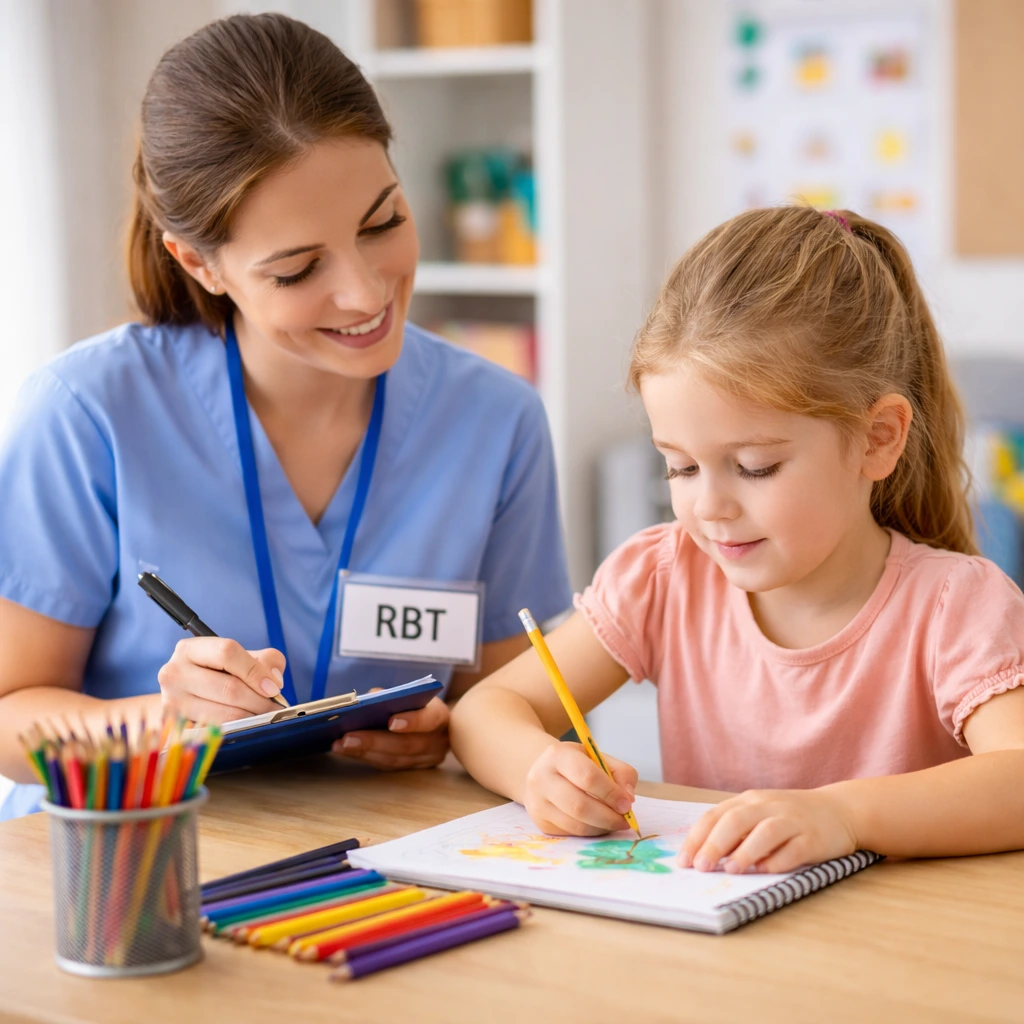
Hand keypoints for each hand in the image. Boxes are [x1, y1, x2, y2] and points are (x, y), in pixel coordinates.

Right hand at [157, 638, 286, 722]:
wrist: (184, 695)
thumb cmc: (217, 673)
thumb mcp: (241, 658)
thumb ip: (265, 660)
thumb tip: (274, 680)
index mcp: (190, 649)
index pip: (227, 653)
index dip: (255, 671)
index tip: (274, 687)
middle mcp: (174, 673)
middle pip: (228, 687)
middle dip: (259, 700)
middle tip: (275, 708)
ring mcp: (172, 702)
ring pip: (224, 714)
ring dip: (251, 717)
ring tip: (264, 716)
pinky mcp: (177, 727)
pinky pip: (216, 731)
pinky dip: (237, 728)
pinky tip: (246, 724)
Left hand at [332, 696, 449, 770]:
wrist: (434, 726)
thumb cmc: (417, 704)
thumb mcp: (411, 695)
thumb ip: (394, 696)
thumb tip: (371, 699)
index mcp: (441, 717)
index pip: (430, 720)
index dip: (412, 721)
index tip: (391, 721)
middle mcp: (438, 742)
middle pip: (406, 746)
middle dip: (374, 741)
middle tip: (347, 738)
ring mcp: (426, 761)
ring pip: (394, 760)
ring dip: (364, 753)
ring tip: (339, 745)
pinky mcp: (412, 771)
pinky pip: (387, 767)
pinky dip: (365, 757)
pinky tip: (346, 750)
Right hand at [523, 742, 637, 835]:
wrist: (545, 772)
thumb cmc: (577, 764)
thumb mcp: (598, 757)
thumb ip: (621, 772)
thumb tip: (628, 798)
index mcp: (558, 755)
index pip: (587, 776)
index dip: (611, 793)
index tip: (627, 803)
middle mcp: (541, 778)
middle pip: (579, 805)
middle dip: (608, 816)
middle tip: (625, 819)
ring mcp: (538, 803)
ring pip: (576, 825)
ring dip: (602, 827)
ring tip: (615, 822)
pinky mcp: (541, 822)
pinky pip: (572, 833)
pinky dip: (592, 832)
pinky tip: (599, 824)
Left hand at [678, 788, 857, 873]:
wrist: (839, 810)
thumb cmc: (790, 817)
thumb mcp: (759, 815)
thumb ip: (736, 830)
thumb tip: (703, 855)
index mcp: (749, 800)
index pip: (716, 815)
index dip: (698, 837)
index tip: (684, 860)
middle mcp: (768, 806)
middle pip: (736, 820)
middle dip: (715, 843)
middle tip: (701, 866)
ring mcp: (792, 820)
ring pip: (765, 832)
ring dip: (745, 852)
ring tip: (730, 870)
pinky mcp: (814, 838)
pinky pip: (794, 850)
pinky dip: (777, 861)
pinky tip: (764, 871)